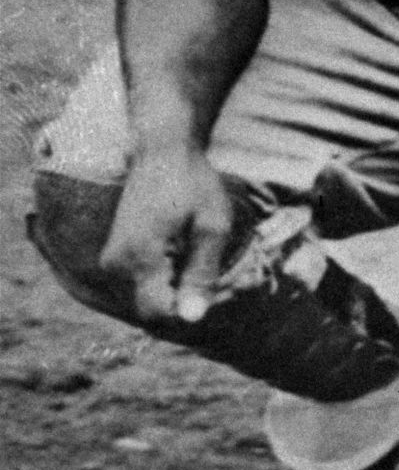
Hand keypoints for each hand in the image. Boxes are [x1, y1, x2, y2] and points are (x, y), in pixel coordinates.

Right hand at [100, 149, 233, 323]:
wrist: (162, 151)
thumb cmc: (193, 182)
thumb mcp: (212, 224)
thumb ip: (202, 272)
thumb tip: (192, 319)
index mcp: (140, 257)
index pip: (160, 313)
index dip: (191, 307)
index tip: (215, 284)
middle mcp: (117, 264)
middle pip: (153, 309)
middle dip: (185, 299)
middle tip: (213, 267)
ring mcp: (112, 261)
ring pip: (148, 298)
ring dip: (176, 288)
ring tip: (199, 254)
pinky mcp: (114, 257)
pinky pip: (142, 283)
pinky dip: (165, 277)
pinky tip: (184, 252)